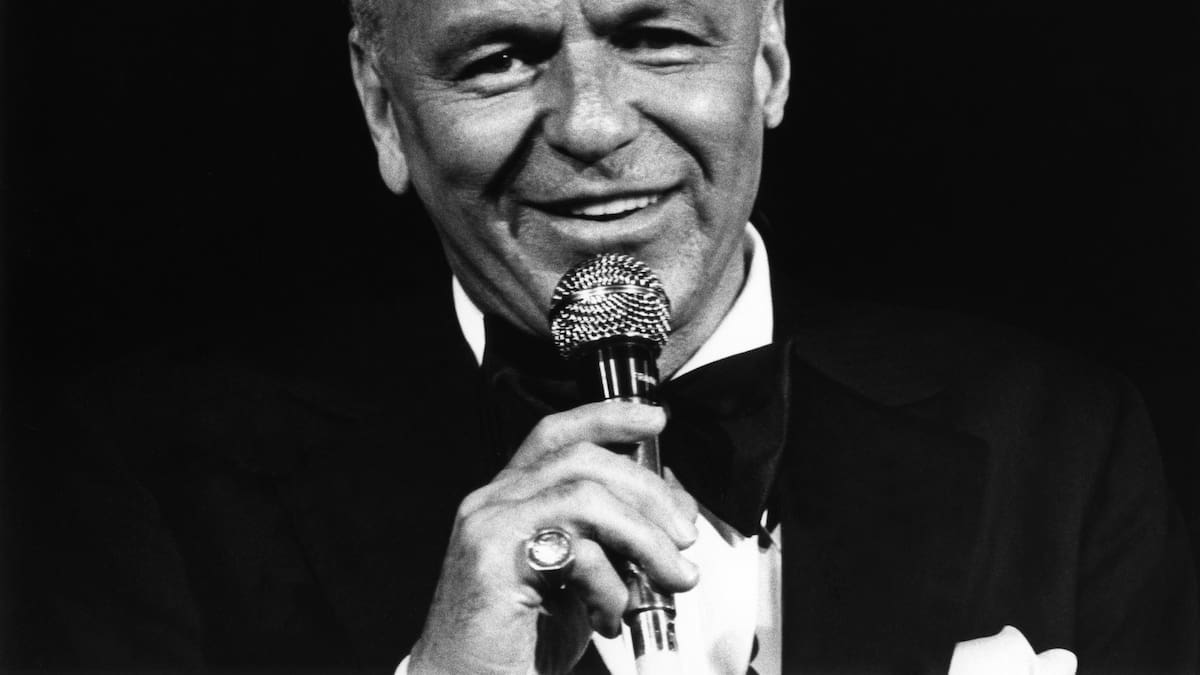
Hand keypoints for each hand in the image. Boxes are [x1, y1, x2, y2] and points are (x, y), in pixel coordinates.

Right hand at [409, 401, 699, 673]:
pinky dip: (612, 583)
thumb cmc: (520, 644)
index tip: (654, 421)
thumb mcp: (581, 580)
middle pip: (582, 458)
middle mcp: (493, 502)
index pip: (557, 435)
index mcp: (511, 499)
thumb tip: (672, 514)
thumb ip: (614, 540)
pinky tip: (613, 616)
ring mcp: (489, 527)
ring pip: (585, 495)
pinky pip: (576, 551)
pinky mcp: (494, 561)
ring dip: (645, 536)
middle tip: (684, 536)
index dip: (607, 417)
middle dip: (648, 491)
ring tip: (670, 577)